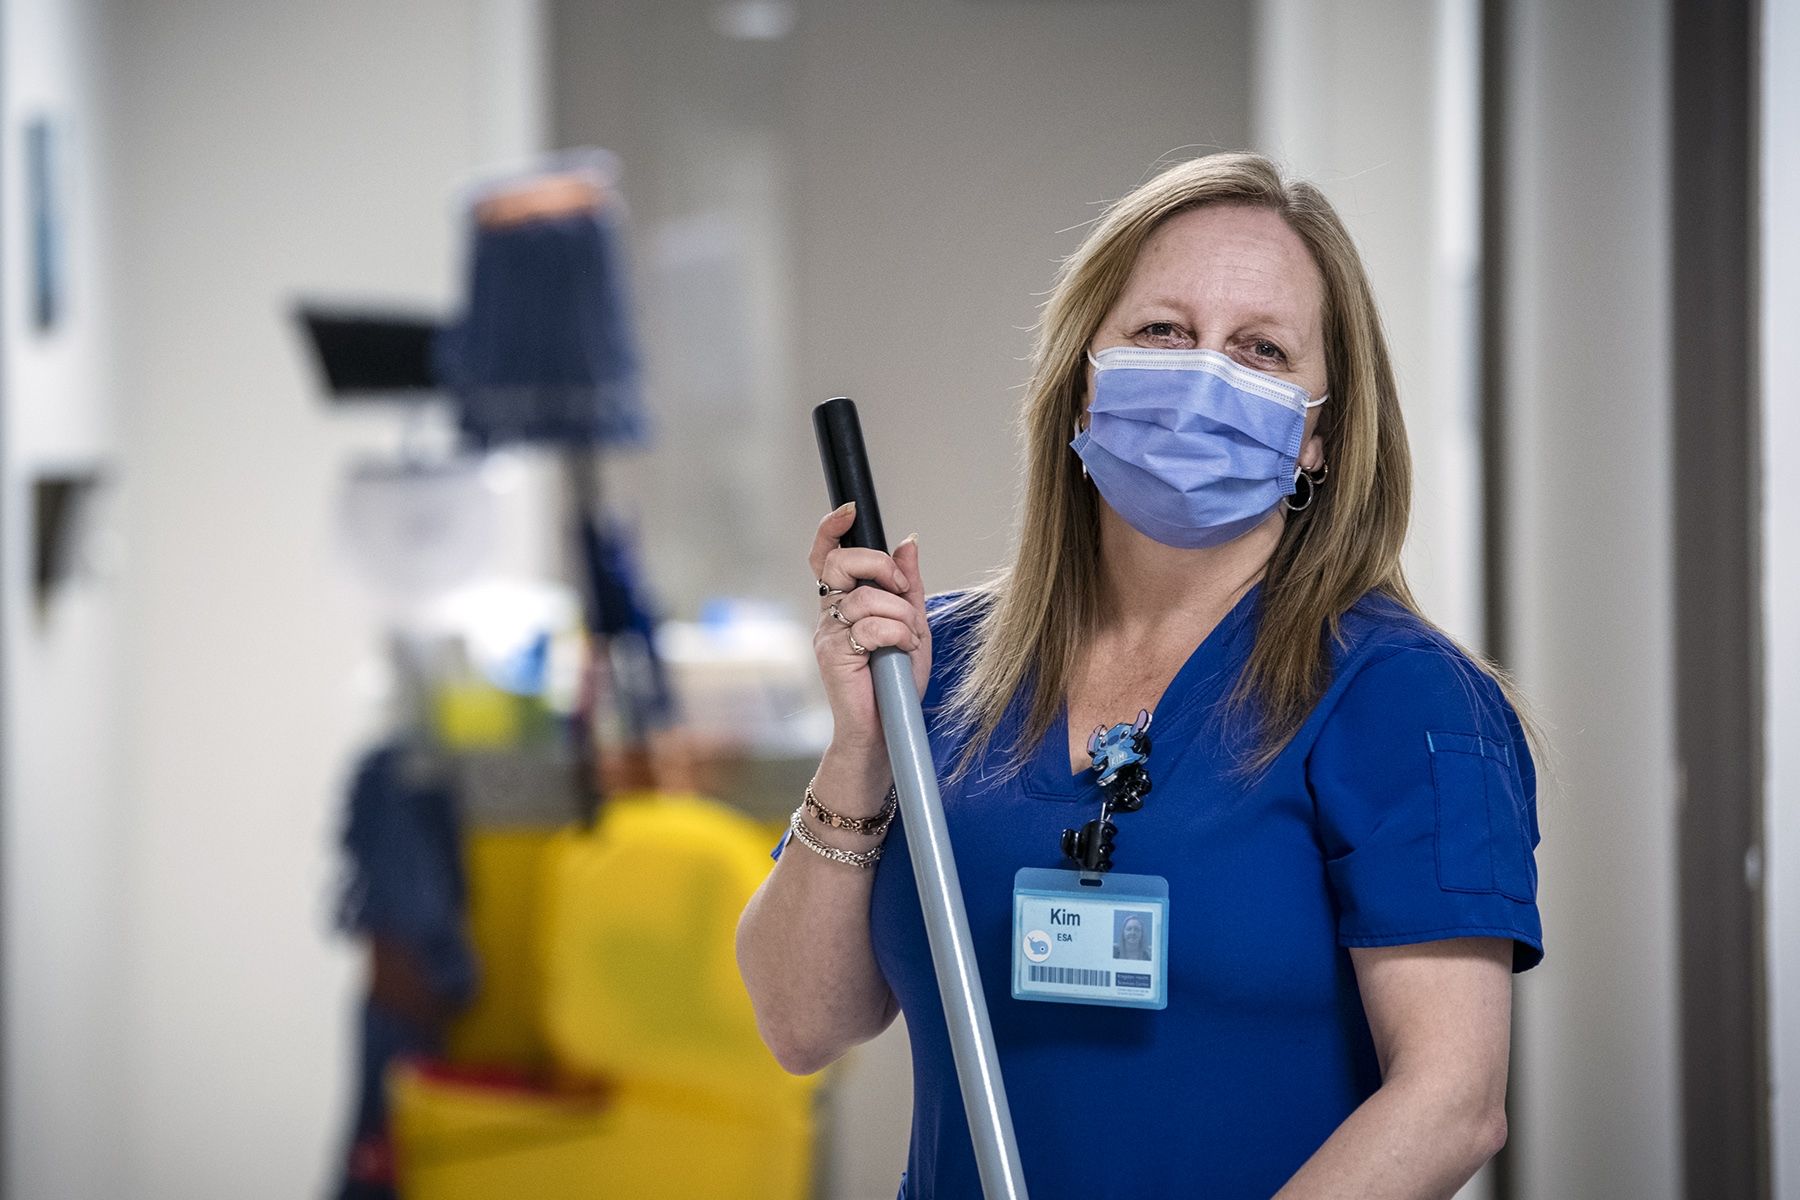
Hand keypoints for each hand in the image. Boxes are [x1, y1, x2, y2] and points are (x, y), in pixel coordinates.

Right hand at [808, 503, 930, 772]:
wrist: (885, 731)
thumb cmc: (896, 683)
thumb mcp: (912, 625)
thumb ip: (908, 586)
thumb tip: (908, 542)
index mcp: (844, 604)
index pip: (826, 556)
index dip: (831, 529)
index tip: (849, 510)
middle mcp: (829, 615)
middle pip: (841, 564)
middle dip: (879, 566)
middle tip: (903, 590)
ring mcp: (827, 635)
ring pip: (865, 598)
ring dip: (900, 615)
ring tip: (907, 640)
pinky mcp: (833, 655)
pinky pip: (870, 627)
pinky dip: (897, 636)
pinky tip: (899, 653)